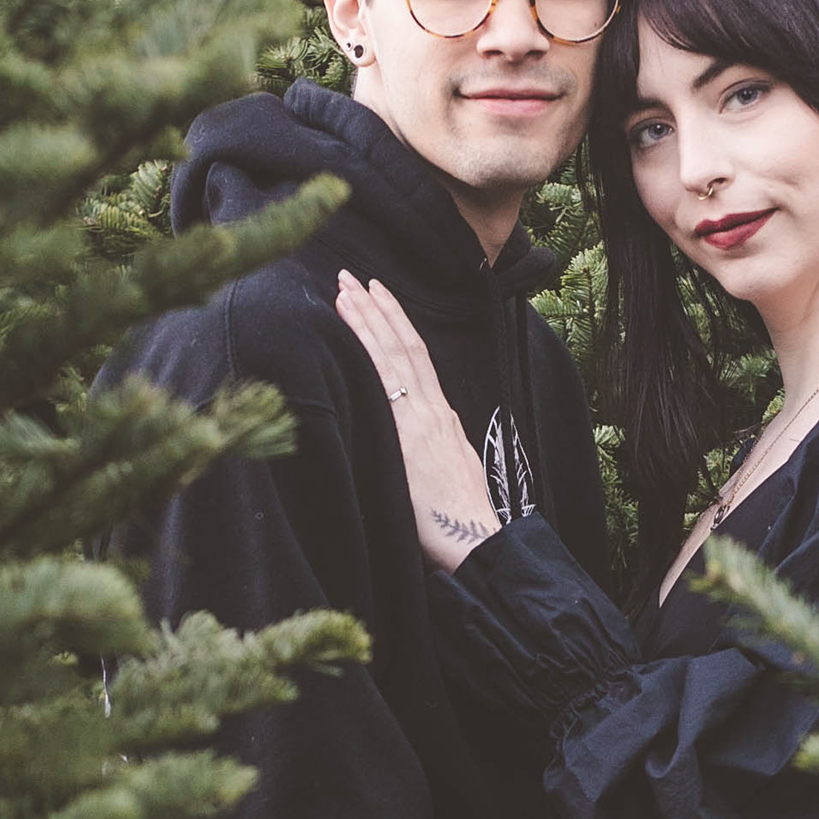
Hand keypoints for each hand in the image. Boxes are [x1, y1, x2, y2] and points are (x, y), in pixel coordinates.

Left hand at [335, 271, 504, 571]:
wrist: (474, 540)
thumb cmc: (458, 521)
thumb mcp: (448, 474)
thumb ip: (431, 451)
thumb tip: (415, 446)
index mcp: (443, 418)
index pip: (417, 359)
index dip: (396, 326)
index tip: (377, 298)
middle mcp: (434, 410)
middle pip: (404, 347)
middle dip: (377, 309)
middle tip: (351, 278)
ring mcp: (421, 419)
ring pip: (394, 354)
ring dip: (367, 318)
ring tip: (344, 290)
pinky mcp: (407, 435)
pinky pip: (385, 380)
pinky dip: (367, 347)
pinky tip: (350, 327)